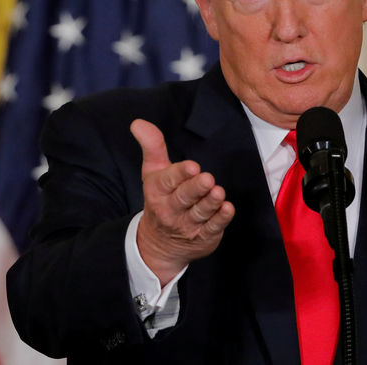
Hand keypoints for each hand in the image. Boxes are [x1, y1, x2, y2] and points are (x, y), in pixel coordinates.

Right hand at [130, 119, 234, 282]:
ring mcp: (187, 225)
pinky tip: (228, 209)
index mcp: (158, 191)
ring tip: (219, 192)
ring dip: (210, 203)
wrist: (159, 244)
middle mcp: (171, 210)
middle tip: (208, 179)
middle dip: (196, 188)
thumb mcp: (153, 173)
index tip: (192, 166)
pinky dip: (221, 219)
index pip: (168, 181)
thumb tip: (138, 123)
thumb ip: (152, 147)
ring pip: (200, 213)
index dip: (180, 174)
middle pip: (184, 198)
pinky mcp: (204, 237)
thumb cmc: (161, 199)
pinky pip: (213, 228)